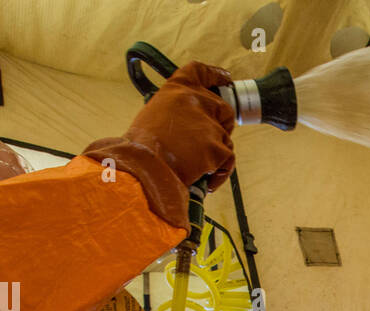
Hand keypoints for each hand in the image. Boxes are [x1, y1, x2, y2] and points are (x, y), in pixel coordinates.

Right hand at [126, 60, 236, 190]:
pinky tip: (206, 179)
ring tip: (197, 166)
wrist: (143, 167)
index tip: (225, 78)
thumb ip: (176, 114)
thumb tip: (189, 127)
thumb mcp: (154, 116)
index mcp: (177, 89)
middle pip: (224, 109)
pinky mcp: (217, 147)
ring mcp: (209, 124)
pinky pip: (227, 160)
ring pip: (226, 138)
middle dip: (222, 126)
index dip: (216, 75)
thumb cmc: (142, 147)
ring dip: (216, 154)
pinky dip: (219, 172)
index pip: (200, 71)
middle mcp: (196, 101)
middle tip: (209, 142)